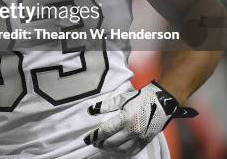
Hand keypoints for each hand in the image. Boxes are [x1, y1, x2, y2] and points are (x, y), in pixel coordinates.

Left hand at [83, 81, 197, 155]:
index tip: (87, 138)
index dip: (95, 136)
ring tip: (102, 146)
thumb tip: (90, 110)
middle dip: (100, 144)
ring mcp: (140, 138)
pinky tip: (115, 150)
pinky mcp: (146, 141)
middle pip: (112, 143)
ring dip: (109, 150)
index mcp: (126, 119)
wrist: (162, 102)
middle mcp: (133, 131)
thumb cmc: (141, 98)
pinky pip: (132, 151)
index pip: (106, 131)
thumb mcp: (122, 98)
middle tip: (93, 142)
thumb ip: (105, 105)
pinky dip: (121, 152)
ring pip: (121, 149)